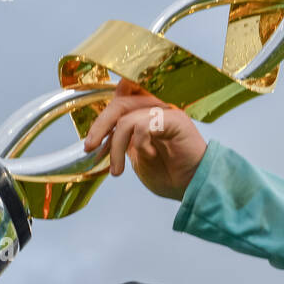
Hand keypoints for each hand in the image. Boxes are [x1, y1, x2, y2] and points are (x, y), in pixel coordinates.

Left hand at [82, 79, 206, 199]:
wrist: (194, 187)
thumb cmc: (170, 174)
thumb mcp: (137, 157)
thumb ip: (123, 141)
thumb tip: (100, 137)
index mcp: (146, 112)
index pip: (120, 97)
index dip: (102, 114)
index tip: (90, 141)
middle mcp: (155, 106)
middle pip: (119, 102)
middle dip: (99, 126)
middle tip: (90, 148)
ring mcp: (165, 110)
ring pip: (127, 117)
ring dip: (116, 146)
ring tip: (117, 170)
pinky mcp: (174, 119)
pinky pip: (144, 125)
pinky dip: (140, 144)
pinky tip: (149, 156)